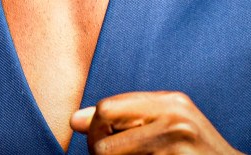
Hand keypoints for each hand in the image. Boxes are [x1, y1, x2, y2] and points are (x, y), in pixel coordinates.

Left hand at [70, 91, 243, 153]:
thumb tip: (74, 121)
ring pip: (109, 152)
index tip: (100, 147)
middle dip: (97, 147)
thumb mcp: (166, 129)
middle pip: (104, 126)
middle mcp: (174, 113)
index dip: (96, 129)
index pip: (108, 107)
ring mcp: (176, 137)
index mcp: (169, 101)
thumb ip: (125, 120)